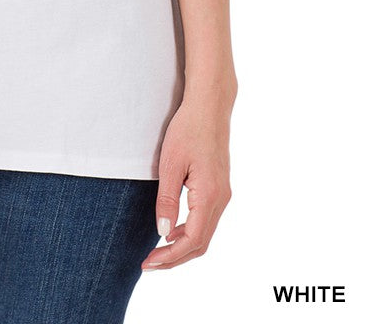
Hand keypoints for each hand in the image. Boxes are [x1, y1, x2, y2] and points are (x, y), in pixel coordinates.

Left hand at [141, 94, 233, 270]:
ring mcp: (223, 194)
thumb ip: (167, 199)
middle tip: (149, 264)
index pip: (192, 241)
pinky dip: (189, 232)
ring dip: (182, 246)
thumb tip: (162, 232)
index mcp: (210, 196)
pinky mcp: (219, 188)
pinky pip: (206, 219)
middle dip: (175, 258)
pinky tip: (171, 230)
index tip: (148, 263)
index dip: (170, 256)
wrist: (209, 107)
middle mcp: (221, 199)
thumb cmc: (188, 130)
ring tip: (157, 251)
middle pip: (200, 243)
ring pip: (204, 233)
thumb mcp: (170, 164)